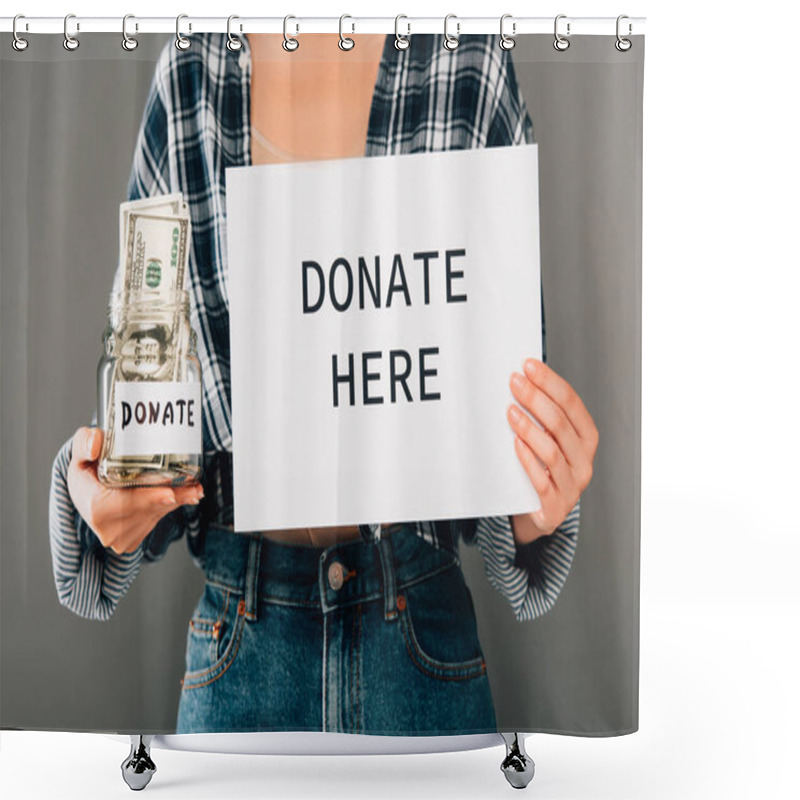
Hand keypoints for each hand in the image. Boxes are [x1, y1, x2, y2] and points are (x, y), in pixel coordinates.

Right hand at [66, 427, 203, 554]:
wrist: (85, 496)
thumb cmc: (86, 474)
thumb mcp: (78, 455)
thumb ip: (84, 443)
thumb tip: (96, 443)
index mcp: (96, 507)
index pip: (126, 504)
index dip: (149, 499)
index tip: (169, 493)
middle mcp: (109, 527)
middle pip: (148, 510)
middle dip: (174, 498)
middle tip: (195, 488)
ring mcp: (120, 537)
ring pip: (156, 515)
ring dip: (177, 502)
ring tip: (195, 490)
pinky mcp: (131, 541)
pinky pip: (156, 520)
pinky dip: (170, 507)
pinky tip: (185, 496)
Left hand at [506, 359, 597, 544]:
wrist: (538, 511)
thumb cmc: (543, 468)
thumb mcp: (548, 439)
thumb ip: (542, 416)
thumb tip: (520, 380)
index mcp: (586, 438)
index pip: (572, 403)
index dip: (550, 382)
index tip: (528, 366)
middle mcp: (584, 461)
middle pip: (561, 424)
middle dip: (536, 399)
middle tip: (515, 383)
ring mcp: (572, 485)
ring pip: (552, 452)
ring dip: (530, 428)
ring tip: (510, 412)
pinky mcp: (554, 507)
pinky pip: (542, 481)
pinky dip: (528, 461)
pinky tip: (516, 445)